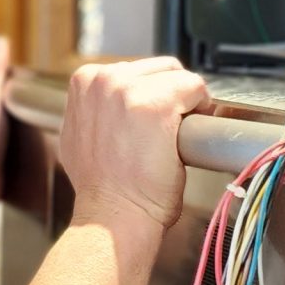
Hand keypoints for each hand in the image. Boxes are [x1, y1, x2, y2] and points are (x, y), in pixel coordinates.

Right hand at [56, 57, 209, 234]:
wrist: (113, 215)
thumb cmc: (102, 187)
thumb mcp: (81, 133)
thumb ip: (96, 108)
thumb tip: (113, 103)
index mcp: (84, 80)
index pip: (134, 70)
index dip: (151, 94)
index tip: (152, 123)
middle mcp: (103, 79)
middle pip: (158, 68)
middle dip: (169, 95)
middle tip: (166, 131)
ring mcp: (128, 89)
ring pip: (177, 76)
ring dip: (184, 101)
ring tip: (173, 135)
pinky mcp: (157, 103)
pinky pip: (195, 88)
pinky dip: (202, 108)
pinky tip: (187, 134)